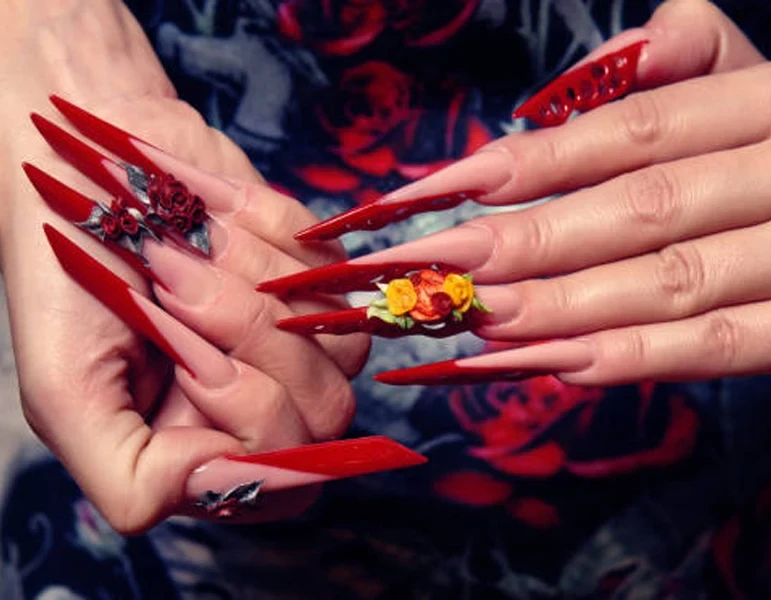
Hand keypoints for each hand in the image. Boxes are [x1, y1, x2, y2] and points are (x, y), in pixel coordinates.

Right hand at [0, 0, 367, 530]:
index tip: (195, 366)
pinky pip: (338, 278)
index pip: (285, 482)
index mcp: (204, 444)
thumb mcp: (64, 392)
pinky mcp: (314, 277)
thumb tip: (223, 481)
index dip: (255, 429)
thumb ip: (131, 476)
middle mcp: (260, 399)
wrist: (86, 157)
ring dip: (256, 285)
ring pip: (341, 350)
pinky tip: (220, 219)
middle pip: (322, 416)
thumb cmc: (68, 271)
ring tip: (191, 246)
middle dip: (248, 342)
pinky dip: (277, 241)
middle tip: (177, 292)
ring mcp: (295, 338)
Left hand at [314, 0, 770, 427]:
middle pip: (640, 207)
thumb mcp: (757, 114)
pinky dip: (625, 356)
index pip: (633, 128)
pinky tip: (551, 366)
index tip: (440, 189)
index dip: (531, 162)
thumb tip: (575, 83)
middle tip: (431, 266)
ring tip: (472, 320)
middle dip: (522, 241)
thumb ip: (680, 71)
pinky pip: (712, 347)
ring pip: (666, 281)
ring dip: (555, 307)